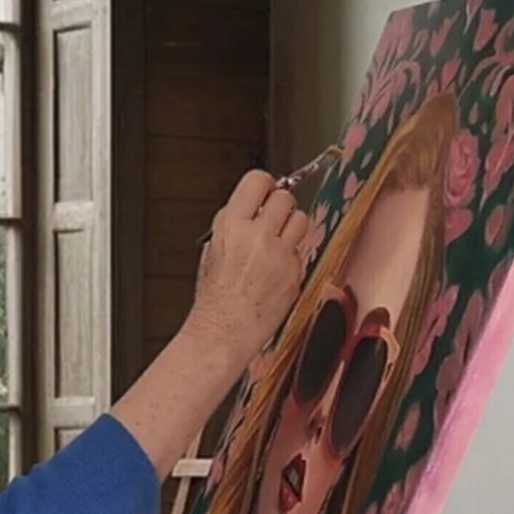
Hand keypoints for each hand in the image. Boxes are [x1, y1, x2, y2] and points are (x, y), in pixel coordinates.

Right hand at [184, 170, 311, 363]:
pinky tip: (275, 272)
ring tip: (276, 244)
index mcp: (232, 226)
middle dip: (279, 207)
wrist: (223, 332)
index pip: (259, 181)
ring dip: (291, 228)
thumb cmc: (215, 297)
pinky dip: (291, 259)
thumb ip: (233, 223)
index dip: (264, 185)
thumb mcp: (212, 250)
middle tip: (271, 221)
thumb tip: (253, 205)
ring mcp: (281, 256)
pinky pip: (301, 253)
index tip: (265, 192)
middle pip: (285, 198)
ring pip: (302, 220)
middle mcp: (259, 237)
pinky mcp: (295, 274)